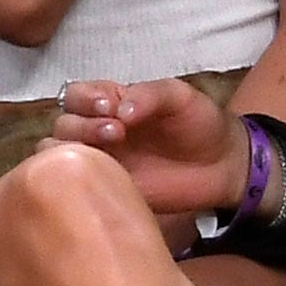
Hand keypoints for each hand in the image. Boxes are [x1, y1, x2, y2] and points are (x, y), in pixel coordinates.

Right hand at [51, 76, 245, 215]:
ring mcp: (102, 162)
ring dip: (75, 150)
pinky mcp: (109, 190)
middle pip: (64, 125)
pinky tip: (98, 177)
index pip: (78, 96)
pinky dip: (74, 181)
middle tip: (117, 132)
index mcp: (112, 102)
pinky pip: (77, 187)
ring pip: (61, 154)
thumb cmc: (200, 123)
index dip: (86, 100)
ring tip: (111, 150)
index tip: (110, 107)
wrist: (224, 165)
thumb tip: (120, 109)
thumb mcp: (179, 96)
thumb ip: (149, 95)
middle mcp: (98, 130)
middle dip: (84, 126)